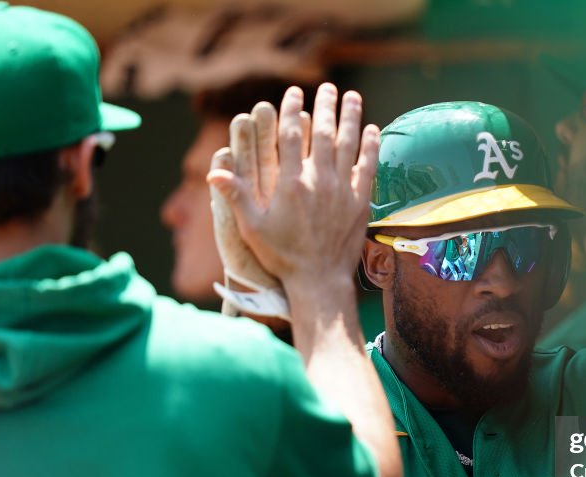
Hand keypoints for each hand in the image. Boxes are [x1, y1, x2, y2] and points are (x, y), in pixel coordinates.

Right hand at [207, 83, 379, 290]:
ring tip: (352, 97)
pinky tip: (373, 129)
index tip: (293, 93)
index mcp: (291, 183)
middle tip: (325, 87)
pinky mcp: (361, 202)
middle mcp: (319, 181)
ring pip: (349, 144)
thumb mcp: (251, 227)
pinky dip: (371, 146)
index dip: (291, 111)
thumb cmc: (282, 256)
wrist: (319, 281)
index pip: (290, 137)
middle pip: (323, 133)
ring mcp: (343, 190)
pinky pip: (369, 166)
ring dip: (351, 117)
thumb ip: (236, 196)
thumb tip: (213, 171)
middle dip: (324, 106)